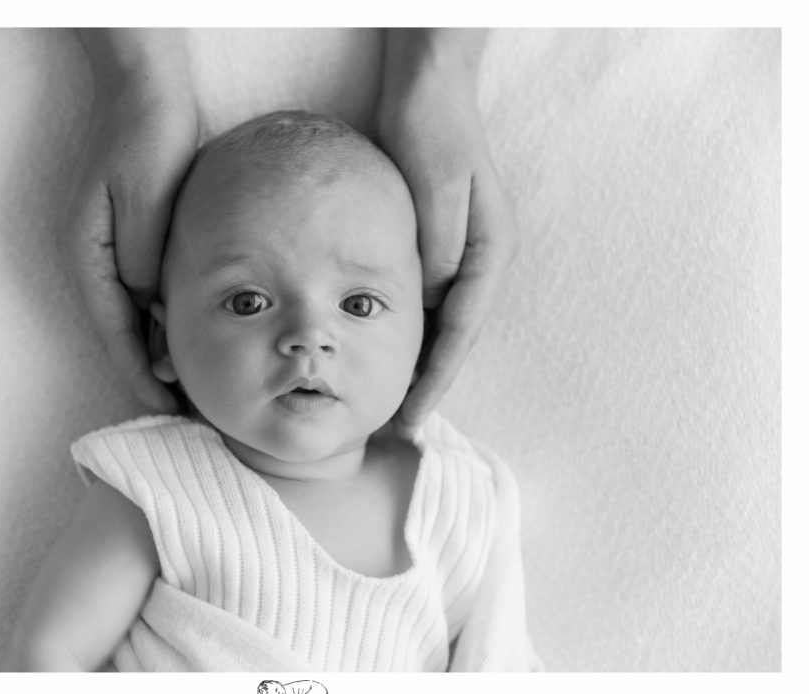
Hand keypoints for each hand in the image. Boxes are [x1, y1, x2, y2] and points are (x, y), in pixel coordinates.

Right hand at [62, 32, 198, 412]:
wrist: (150, 93)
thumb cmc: (148, 139)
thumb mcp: (146, 201)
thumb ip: (145, 258)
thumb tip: (150, 307)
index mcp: (90, 254)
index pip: (115, 331)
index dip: (140, 372)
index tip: (166, 407)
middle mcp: (96, 259)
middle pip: (125, 332)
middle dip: (153, 373)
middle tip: (189, 412)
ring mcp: (114, 251)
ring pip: (139, 317)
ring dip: (164, 350)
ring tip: (196, 387)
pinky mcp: (136, 241)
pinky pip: (151, 294)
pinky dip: (170, 320)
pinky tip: (194, 338)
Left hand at [376, 31, 519, 435]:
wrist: (426, 85)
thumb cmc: (433, 129)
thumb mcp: (436, 186)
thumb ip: (439, 246)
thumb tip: (434, 299)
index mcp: (490, 250)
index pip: (461, 331)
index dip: (436, 379)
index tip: (411, 417)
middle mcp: (479, 257)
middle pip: (453, 336)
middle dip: (428, 382)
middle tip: (397, 428)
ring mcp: (458, 251)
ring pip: (437, 323)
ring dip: (416, 363)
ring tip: (388, 405)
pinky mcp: (434, 242)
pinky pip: (421, 299)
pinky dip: (404, 330)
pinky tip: (383, 352)